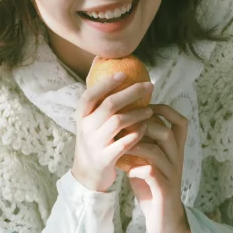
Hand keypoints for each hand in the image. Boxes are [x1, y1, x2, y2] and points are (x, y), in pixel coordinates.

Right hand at [71, 73, 156, 193]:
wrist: (87, 174)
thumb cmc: (94, 139)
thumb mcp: (89, 118)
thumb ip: (97, 94)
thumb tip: (100, 59)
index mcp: (82, 116)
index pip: (91, 95)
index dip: (107, 83)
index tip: (124, 74)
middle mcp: (86, 128)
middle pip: (110, 105)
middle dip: (131, 93)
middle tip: (149, 86)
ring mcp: (95, 144)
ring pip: (119, 122)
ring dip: (137, 113)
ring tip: (151, 109)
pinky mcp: (106, 159)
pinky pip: (124, 143)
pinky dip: (137, 133)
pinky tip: (146, 127)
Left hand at [124, 105, 194, 232]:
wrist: (165, 220)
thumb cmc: (152, 187)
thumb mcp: (148, 160)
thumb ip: (143, 142)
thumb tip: (123, 121)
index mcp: (174, 150)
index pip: (180, 122)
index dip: (165, 110)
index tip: (145, 107)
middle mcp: (176, 159)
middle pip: (166, 132)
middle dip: (143, 126)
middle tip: (124, 128)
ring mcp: (171, 174)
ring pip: (157, 151)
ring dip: (136, 145)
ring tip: (121, 147)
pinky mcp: (164, 190)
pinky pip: (151, 172)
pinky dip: (136, 168)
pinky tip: (127, 170)